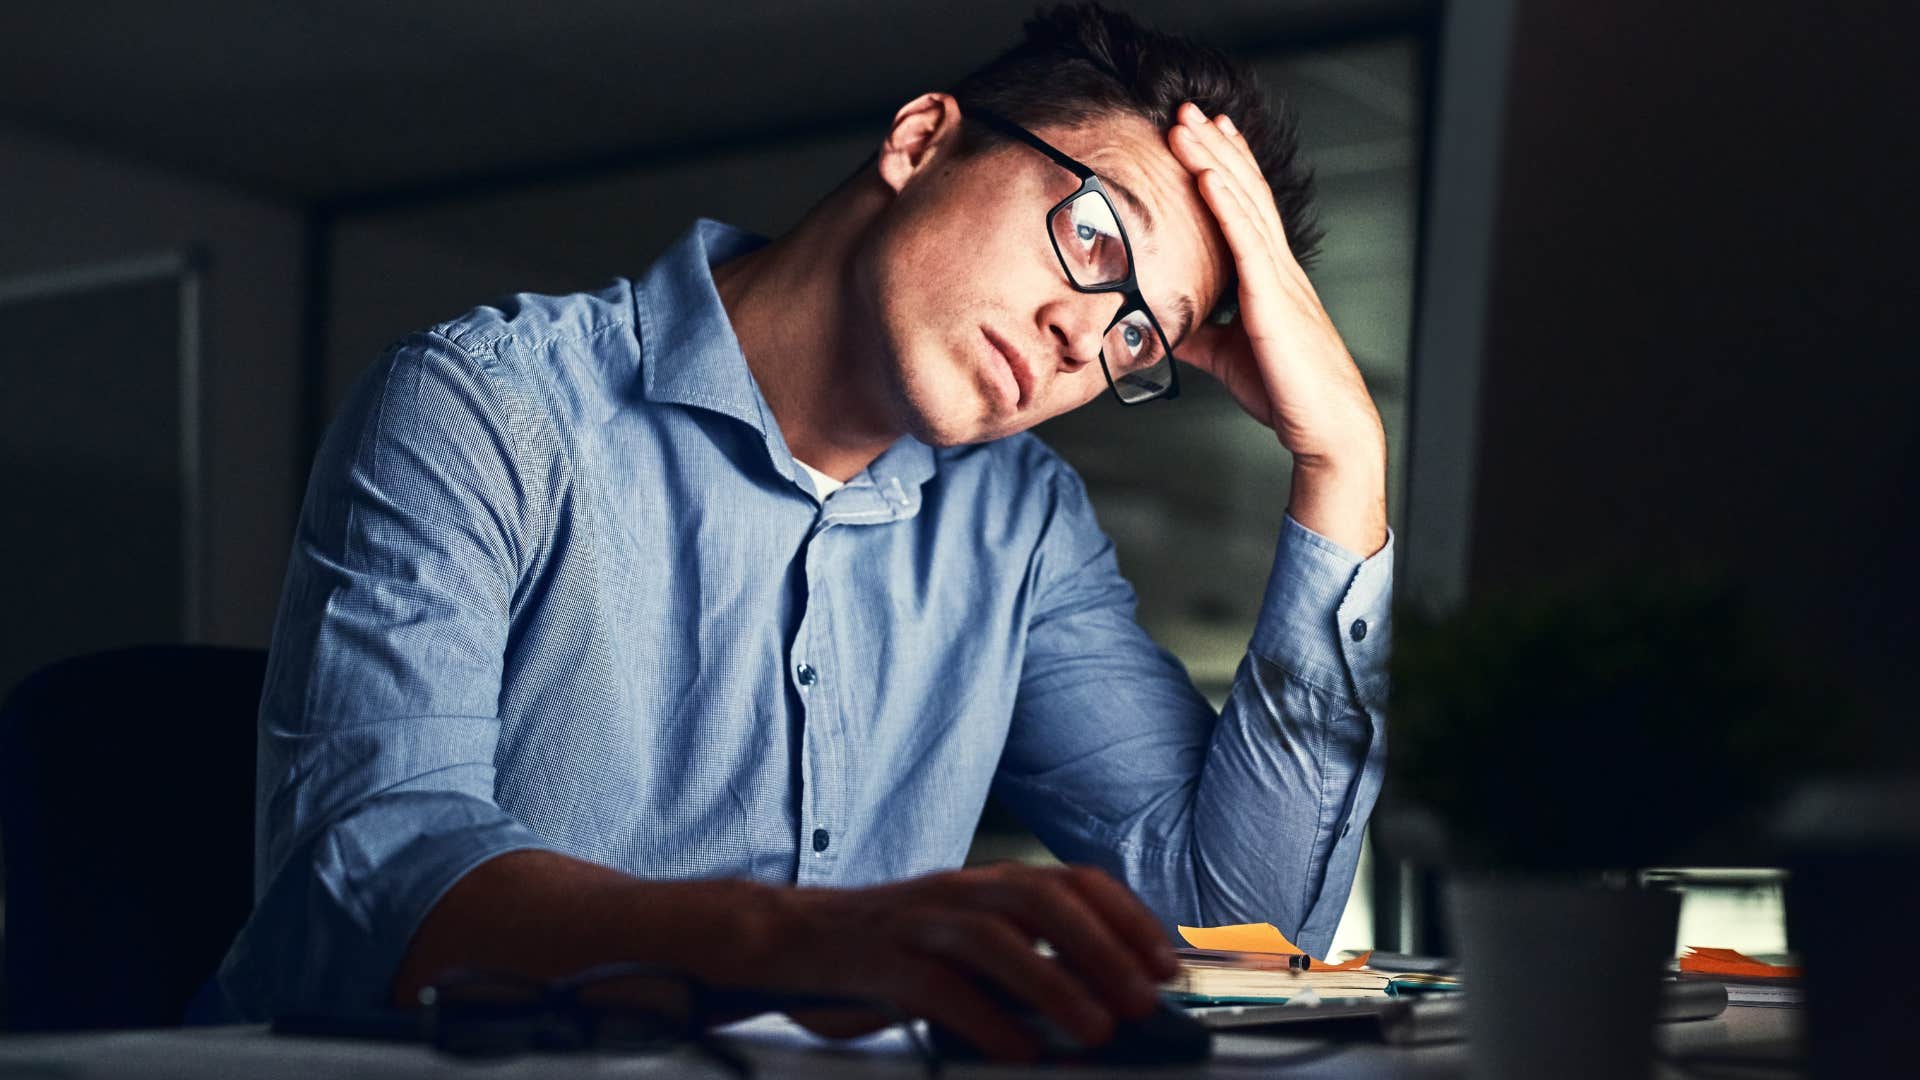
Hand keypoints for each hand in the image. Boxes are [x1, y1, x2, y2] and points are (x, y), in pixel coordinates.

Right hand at [717, 863, 1179, 1061]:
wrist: (786, 938)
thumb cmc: (889, 950)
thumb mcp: (965, 943)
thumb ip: (1024, 962)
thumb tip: (1102, 1001)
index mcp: (987, 882)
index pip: (1073, 881)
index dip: (1127, 918)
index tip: (1167, 964)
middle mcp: (958, 890)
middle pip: (1043, 899)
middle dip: (1104, 949)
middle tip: (1144, 1001)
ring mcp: (917, 922)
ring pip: (996, 938)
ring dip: (1055, 983)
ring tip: (1096, 1031)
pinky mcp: (878, 961)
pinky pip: (939, 987)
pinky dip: (986, 1020)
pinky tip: (1018, 1052)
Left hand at [1166, 101, 1387, 553]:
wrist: (1324, 426)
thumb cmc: (1285, 392)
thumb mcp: (1229, 355)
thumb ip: (1201, 334)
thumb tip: (1167, 327)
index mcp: (1270, 278)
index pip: (1245, 209)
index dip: (1225, 167)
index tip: (1203, 134)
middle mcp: (1277, 267)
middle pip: (1244, 192)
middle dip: (1216, 147)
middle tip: (1190, 109)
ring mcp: (1278, 279)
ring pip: (1242, 205)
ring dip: (1212, 159)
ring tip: (1187, 124)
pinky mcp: (1273, 299)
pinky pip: (1246, 242)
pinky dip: (1224, 204)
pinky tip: (1205, 175)